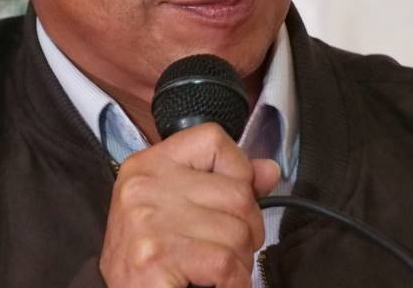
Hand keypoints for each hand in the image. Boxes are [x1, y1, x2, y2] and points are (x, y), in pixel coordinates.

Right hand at [98, 123, 280, 287]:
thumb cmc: (149, 256)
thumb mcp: (177, 208)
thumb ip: (225, 183)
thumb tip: (268, 171)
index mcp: (148, 165)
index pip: (212, 139)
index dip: (237, 169)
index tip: (232, 199)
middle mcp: (144, 187)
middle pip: (237, 194)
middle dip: (246, 230)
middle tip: (226, 249)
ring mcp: (148, 221)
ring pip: (238, 233)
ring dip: (239, 261)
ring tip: (214, 270)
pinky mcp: (156, 257)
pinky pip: (225, 264)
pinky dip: (233, 282)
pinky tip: (216, 284)